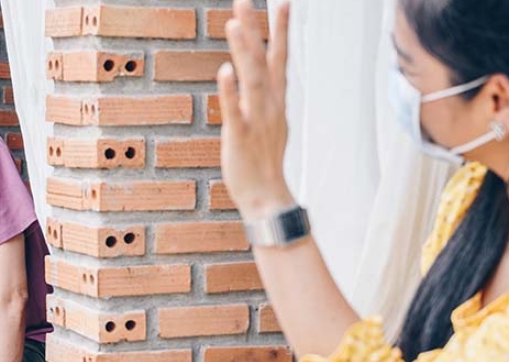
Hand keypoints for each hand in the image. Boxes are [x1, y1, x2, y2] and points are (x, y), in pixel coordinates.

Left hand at [218, 0, 294, 219]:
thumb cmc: (263, 161)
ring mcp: (256, 118)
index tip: (283, 2)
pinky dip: (230, 91)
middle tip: (244, 1)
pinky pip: (234, 110)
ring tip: (234, 24)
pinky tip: (224, 71)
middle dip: (255, 29)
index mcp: (276, 99)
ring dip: (243, 51)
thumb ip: (262, 97)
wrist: (266, 196)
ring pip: (252, 79)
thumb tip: (253, 78)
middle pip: (264, 59)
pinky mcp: (241, 135)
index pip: (280, 57)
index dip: (280, 29)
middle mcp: (269, 104)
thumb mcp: (268, 122)